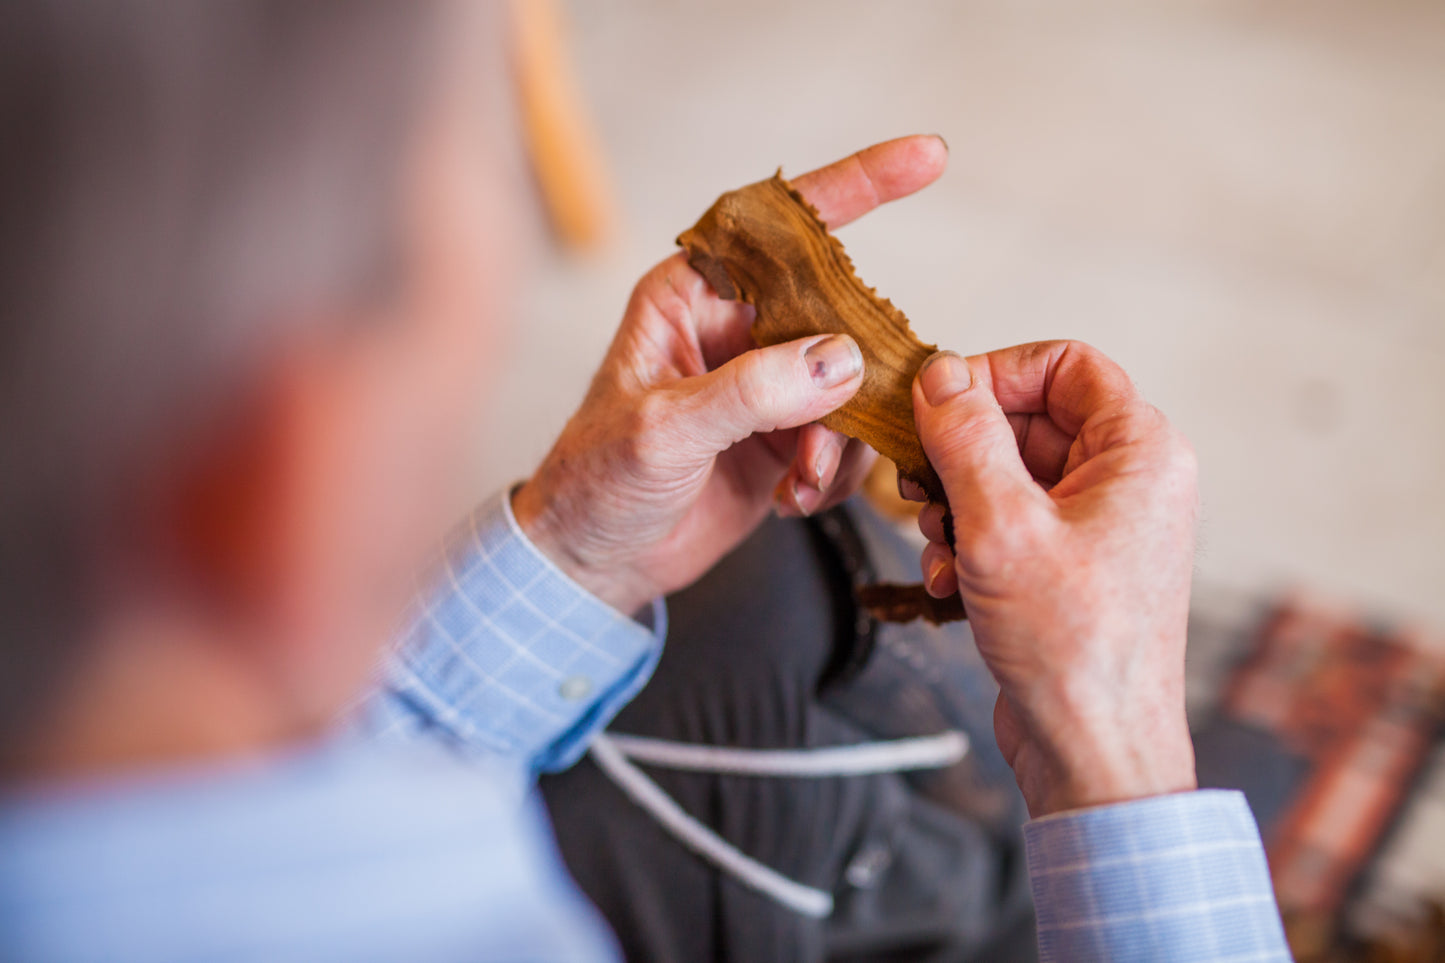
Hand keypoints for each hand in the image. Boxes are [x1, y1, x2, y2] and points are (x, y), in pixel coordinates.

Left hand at [513, 136, 948, 613]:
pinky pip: (846, 439)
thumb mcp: (663, 430)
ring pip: (852, 384)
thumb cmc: (596, 480)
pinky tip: (792, 498)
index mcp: (694, 296)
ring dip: (839, 439)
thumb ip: (752, 392)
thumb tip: (841, 358)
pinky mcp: (784, 437)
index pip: (781, 226)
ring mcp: (766, 385)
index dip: (856, 186)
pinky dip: (834, 473)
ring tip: (796, 480)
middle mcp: (736, 330)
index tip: (927, 158)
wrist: (594, 562)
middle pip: (838, 311)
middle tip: (843, 419)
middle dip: (857, 368)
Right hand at [910, 342, 1198, 816]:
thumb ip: (966, 439)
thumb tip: (940, 374)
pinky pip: (1010, 521)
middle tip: (918, 483)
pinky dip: (971, 542)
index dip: (995, 374)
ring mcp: (1100, 524)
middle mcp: (1128, 480)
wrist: (1094, 750)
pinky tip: (949, 580)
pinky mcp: (1071, 565)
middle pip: (1028, 419)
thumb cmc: (1073, 648)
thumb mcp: (1001, 526)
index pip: (1065, 364)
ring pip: (1009, 473)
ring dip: (957, 503)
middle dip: (962, 452)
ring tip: (941, 546)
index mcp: (1139, 452)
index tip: (938, 405)